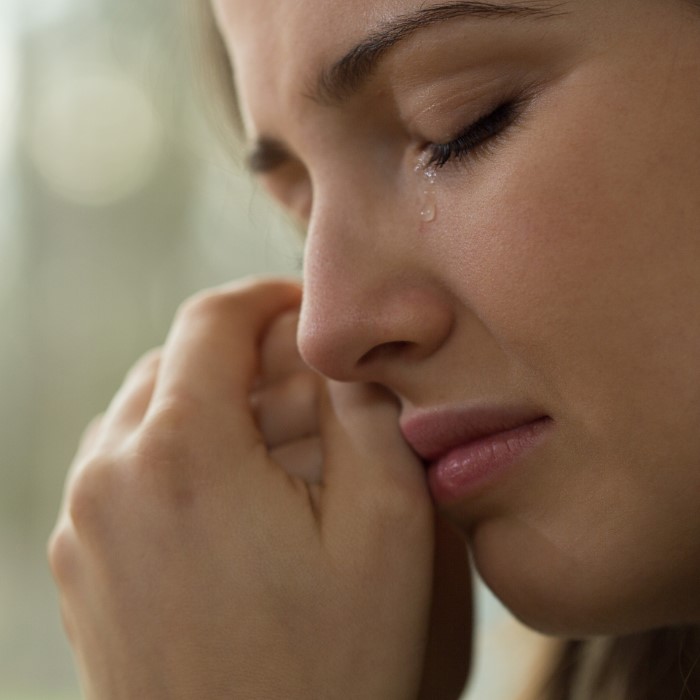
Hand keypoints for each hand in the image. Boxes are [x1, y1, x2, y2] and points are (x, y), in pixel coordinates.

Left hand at [48, 278, 438, 699]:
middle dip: (246, 356)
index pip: (212, 320)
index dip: (267, 299)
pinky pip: (124, 466)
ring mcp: (82, 523)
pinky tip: (233, 494)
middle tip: (309, 388)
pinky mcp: (79, 562)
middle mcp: (109, 476)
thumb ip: (366, 413)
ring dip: (210, 403)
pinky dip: (178, 451)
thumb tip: (339, 354)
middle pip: (176, 361)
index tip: (307, 310)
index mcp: (182, 453)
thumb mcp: (386, 527)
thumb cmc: (329, 666)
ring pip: (146, 410)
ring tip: (276, 443)